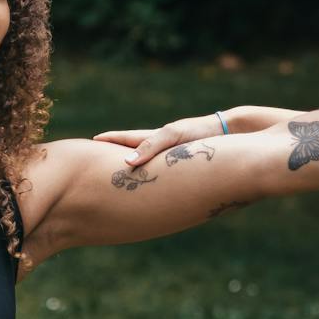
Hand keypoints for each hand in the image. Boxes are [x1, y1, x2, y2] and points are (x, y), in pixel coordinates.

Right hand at [94, 112, 232, 167]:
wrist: (230, 133)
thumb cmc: (200, 132)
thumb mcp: (172, 136)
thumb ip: (150, 147)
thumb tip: (127, 164)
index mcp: (154, 138)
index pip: (125, 140)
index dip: (107, 142)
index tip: (88, 144)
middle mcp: (161, 148)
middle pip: (133, 152)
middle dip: (116, 157)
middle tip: (96, 163)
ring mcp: (171, 157)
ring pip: (148, 165)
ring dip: (134, 169)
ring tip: (120, 177)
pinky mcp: (184, 167)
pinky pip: (163, 174)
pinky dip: (153, 178)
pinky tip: (152, 186)